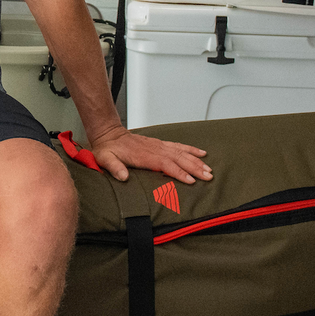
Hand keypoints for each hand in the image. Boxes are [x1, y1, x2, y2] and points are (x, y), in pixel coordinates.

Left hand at [87, 127, 210, 184]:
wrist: (109, 134)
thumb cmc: (108, 149)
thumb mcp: (105, 159)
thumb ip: (114, 167)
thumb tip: (123, 177)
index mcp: (144, 155)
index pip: (166, 164)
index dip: (179, 173)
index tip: (190, 180)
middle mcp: (155, 149)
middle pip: (179, 158)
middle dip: (194, 168)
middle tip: (208, 177)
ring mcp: (159, 146)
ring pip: (182, 153)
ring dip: (196, 161)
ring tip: (209, 169)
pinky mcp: (160, 144)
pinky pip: (179, 146)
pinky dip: (191, 149)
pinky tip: (201, 153)